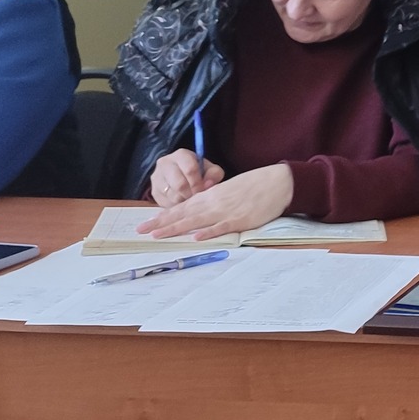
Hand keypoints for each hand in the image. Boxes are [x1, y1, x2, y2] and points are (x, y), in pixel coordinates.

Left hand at [136, 164, 291, 239]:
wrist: (277, 182)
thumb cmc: (254, 185)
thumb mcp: (228, 190)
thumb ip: (213, 201)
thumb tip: (198, 211)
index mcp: (210, 195)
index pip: (182, 206)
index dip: (164, 215)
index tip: (147, 223)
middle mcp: (214, 203)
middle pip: (183, 214)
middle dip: (162, 223)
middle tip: (142, 231)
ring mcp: (226, 212)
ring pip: (196, 221)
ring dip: (176, 228)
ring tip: (158, 235)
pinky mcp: (240, 220)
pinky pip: (221, 227)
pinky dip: (209, 232)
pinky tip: (196, 237)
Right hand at [147, 149, 224, 207]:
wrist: (183, 174)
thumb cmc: (199, 172)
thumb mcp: (210, 169)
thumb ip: (213, 174)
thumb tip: (208, 184)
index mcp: (181, 155)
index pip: (190, 169)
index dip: (198, 183)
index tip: (203, 190)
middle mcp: (165, 163)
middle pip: (179, 184)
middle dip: (191, 193)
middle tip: (197, 197)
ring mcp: (157, 177)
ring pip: (172, 195)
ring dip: (184, 200)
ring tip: (190, 198)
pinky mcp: (154, 191)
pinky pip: (165, 203)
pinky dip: (176, 205)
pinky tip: (182, 201)